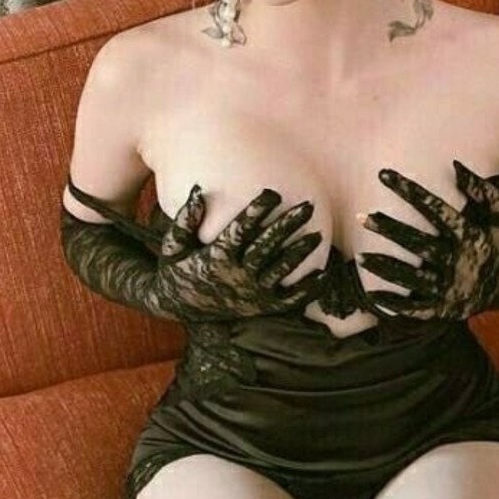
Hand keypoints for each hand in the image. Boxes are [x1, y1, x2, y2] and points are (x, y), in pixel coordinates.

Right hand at [151, 186, 326, 321]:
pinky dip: (308, 290)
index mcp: (216, 258)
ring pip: (280, 272)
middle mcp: (236, 276)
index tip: (271, 193)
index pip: (240, 231)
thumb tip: (199, 190)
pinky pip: (290, 300)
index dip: (256, 211)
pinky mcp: (262, 307)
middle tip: (308, 206)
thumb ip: (185, 219)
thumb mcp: (174, 245)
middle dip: (287, 226)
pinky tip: (324, 274)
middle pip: (266, 248)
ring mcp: (251, 293)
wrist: (181, 307)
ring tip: (318, 235)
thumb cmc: (179, 268)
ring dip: (300, 253)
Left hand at [357, 160, 498, 320]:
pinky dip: (397, 306)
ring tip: (361, 258)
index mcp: (473, 237)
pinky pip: (419, 310)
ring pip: (414, 278)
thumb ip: (484, 191)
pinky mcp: (448, 308)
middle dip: (391, 230)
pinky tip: (374, 297)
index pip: (436, 210)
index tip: (385, 175)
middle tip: (365, 218)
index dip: (410, 191)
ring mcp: (453, 288)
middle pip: (419, 244)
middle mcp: (460, 263)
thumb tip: (457, 165)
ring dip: (386, 268)